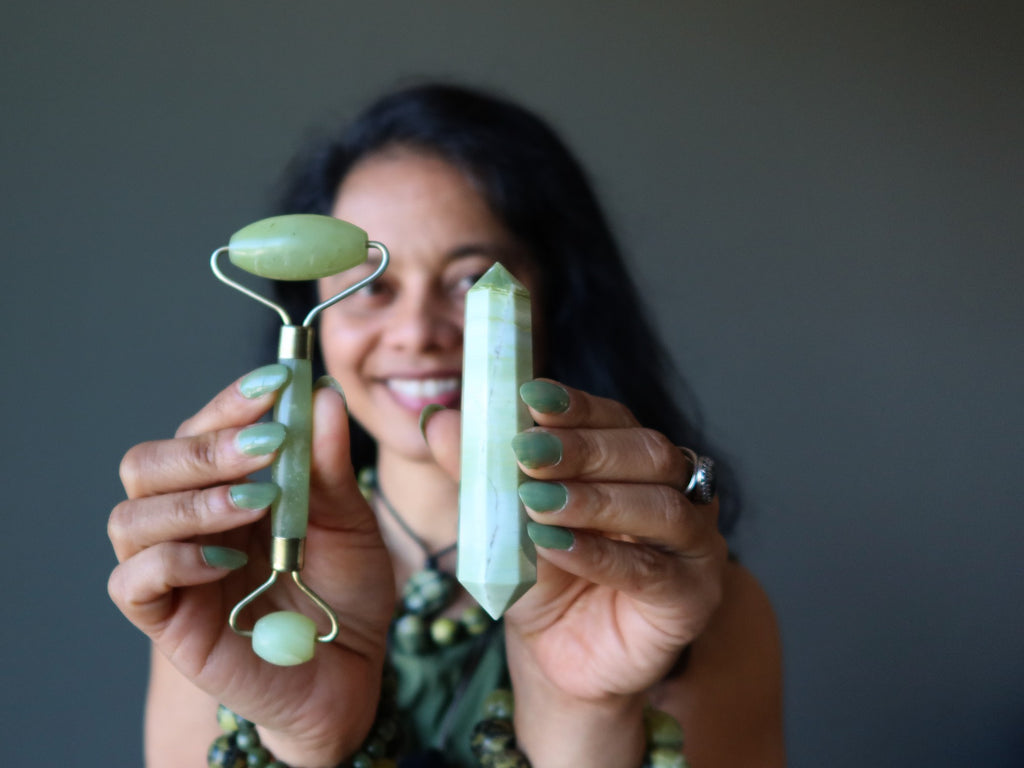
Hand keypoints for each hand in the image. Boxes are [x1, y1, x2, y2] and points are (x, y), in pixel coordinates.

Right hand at [107, 370, 393, 765]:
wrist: (350, 672)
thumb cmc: (346, 592)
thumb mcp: (352, 523)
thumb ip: (331, 468)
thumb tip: (323, 396)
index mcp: (230, 484)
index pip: (203, 426)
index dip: (232, 399)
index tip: (278, 378)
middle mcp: (190, 518)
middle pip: (150, 461)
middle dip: (208, 446)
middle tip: (268, 444)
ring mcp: (171, 568)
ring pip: (131, 515)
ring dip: (195, 499)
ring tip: (259, 504)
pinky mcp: (164, 618)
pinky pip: (132, 580)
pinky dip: (174, 559)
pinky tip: (227, 561)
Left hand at [423, 378, 727, 765]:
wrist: (555, 655)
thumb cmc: (539, 576)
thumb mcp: (501, 519)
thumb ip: (479, 470)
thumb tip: (437, 419)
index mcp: (633, 460)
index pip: (613, 418)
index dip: (575, 405)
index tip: (530, 395)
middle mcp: (675, 491)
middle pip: (646, 452)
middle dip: (583, 448)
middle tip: (527, 450)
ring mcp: (694, 544)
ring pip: (660, 506)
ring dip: (594, 499)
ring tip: (536, 501)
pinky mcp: (694, 596)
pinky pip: (651, 571)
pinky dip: (600, 555)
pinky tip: (553, 544)